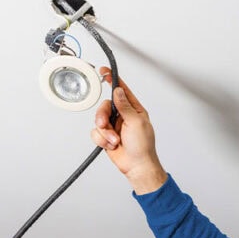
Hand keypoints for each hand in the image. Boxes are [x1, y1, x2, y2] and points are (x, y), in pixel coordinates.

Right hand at [91, 69, 166, 193]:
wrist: (136, 166)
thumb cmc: (143, 146)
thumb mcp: (136, 122)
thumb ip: (125, 106)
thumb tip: (118, 91)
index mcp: (134, 110)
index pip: (122, 91)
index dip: (112, 80)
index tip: (104, 71)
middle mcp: (123, 116)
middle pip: (105, 106)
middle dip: (102, 116)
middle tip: (104, 124)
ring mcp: (114, 126)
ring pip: (98, 120)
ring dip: (105, 132)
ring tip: (114, 140)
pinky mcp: (106, 136)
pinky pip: (95, 133)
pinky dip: (102, 140)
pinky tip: (111, 145)